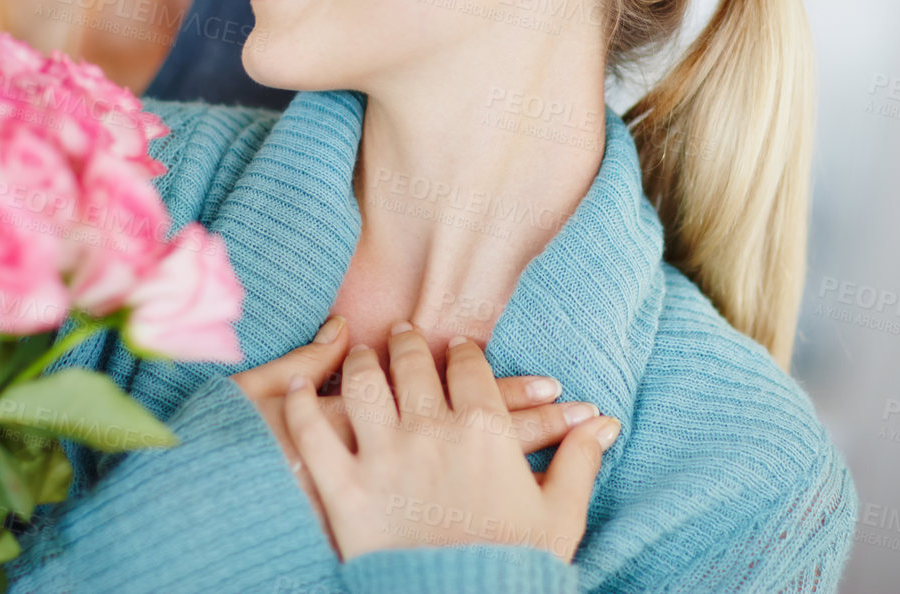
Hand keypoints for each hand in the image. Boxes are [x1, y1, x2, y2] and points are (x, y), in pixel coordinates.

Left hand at [283, 320, 619, 562]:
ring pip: (364, 387)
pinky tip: (295, 390)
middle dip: (407, 343)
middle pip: (413, 366)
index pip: (470, 368)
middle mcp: (432, 431)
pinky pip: (315, 436)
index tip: (457, 345)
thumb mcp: (559, 514)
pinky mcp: (345, 492)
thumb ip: (579, 461)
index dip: (463, 351)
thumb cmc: (515, 567)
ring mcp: (384, 459)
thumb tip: (605, 426)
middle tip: (401, 332)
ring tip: (358, 354)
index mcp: (484, 430)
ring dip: (360, 363)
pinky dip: (301, 408)